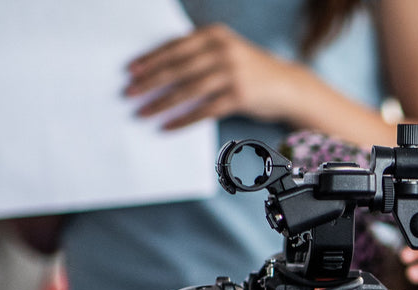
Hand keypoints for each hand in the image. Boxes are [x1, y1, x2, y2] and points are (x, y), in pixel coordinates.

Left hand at [124, 24, 308, 130]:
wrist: (287, 86)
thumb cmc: (250, 70)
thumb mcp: (226, 52)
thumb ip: (198, 54)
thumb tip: (159, 69)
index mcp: (215, 35)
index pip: (174, 47)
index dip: (150, 59)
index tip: (130, 70)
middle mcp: (223, 51)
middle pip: (177, 68)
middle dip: (150, 82)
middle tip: (129, 92)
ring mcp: (233, 73)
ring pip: (188, 89)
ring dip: (162, 102)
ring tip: (143, 111)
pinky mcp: (239, 97)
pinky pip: (204, 110)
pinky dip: (183, 119)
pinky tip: (168, 126)